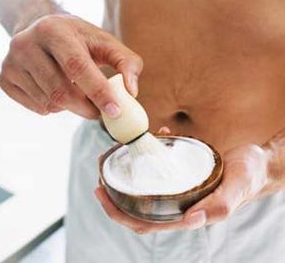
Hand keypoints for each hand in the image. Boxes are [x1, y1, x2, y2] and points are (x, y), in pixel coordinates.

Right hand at [0, 14, 142, 117]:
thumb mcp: (106, 43)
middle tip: (100, 112)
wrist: (42, 30)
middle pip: (61, 92)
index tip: (115, 112)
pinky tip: (57, 91)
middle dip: (86, 109)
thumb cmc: (80, 40)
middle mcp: (27, 44)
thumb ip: (127, 63)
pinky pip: (37, 107)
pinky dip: (54, 108)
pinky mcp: (5, 79)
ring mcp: (12, 63)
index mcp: (55, 31)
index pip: (78, 67)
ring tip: (76, 92)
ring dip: (70, 107)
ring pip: (49, 103)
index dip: (98, 92)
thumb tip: (132, 92)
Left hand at [94, 129, 272, 233]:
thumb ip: (218, 206)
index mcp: (185, 213)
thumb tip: (189, 221)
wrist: (256, 162)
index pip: (144, 223)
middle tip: (100, 169)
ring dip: (128, 170)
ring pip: (145, 184)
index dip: (119, 213)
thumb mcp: (237, 187)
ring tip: (114, 152)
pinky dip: (153, 151)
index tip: (101, 193)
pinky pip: (160, 163)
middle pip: (137, 204)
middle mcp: (177, 202)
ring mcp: (177, 186)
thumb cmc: (248, 176)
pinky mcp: (181, 170)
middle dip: (114, 191)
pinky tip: (157, 134)